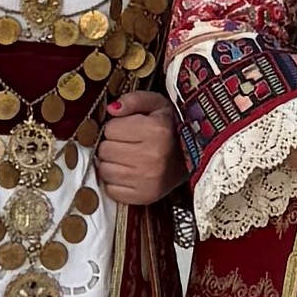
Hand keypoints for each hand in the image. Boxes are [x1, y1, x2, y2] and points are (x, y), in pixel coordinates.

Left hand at [93, 92, 179, 207]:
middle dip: (112, 145)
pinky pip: (111, 190)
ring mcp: (148, 180)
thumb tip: (111, 109)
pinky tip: (129, 173)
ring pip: (105, 170)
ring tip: (127, 158)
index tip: (128, 128)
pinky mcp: (144, 197)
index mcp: (156, 130)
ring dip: (111, 163)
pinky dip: (115, 182)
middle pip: (105, 150)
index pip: (110, 129)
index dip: (117, 127)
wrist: (192, 158)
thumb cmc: (171, 129)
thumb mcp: (158, 105)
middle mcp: (152, 157)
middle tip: (127, 144)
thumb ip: (134, 100)